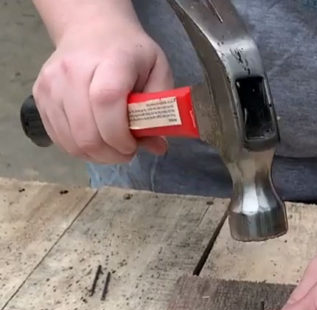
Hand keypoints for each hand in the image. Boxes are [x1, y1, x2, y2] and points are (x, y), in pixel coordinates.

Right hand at [33, 16, 172, 162]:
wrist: (92, 30)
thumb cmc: (131, 55)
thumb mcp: (159, 72)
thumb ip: (160, 110)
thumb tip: (158, 146)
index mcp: (110, 61)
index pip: (106, 103)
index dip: (120, 136)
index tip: (134, 145)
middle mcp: (73, 70)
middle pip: (87, 132)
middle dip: (112, 154)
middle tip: (127, 151)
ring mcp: (51, 84)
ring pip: (72, 142)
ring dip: (97, 155)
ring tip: (113, 147)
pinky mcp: (40, 96)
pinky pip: (60, 139)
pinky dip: (81, 149)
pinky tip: (96, 141)